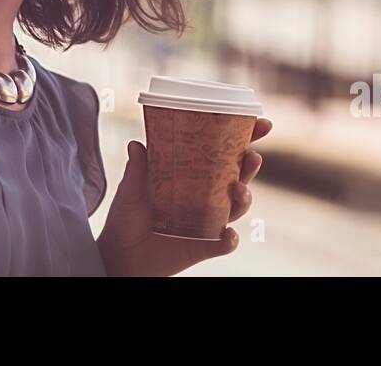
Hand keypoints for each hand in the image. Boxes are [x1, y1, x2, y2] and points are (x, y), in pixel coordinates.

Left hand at [96, 117, 271, 276]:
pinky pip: (224, 243)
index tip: (260, 123)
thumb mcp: (131, 190)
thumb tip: (136, 144)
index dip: (244, 137)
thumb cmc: (126, 218)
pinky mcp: (203, 246)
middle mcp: (203, 196)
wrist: (120, 256)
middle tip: (253, 156)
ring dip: (244, 198)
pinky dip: (229, 240)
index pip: (221, 151)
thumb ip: (137, 170)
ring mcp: (206, 221)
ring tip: (239, 189)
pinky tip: (227, 234)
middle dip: (250, 165)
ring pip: (236, 207)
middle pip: (236, 176)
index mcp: (190, 174)